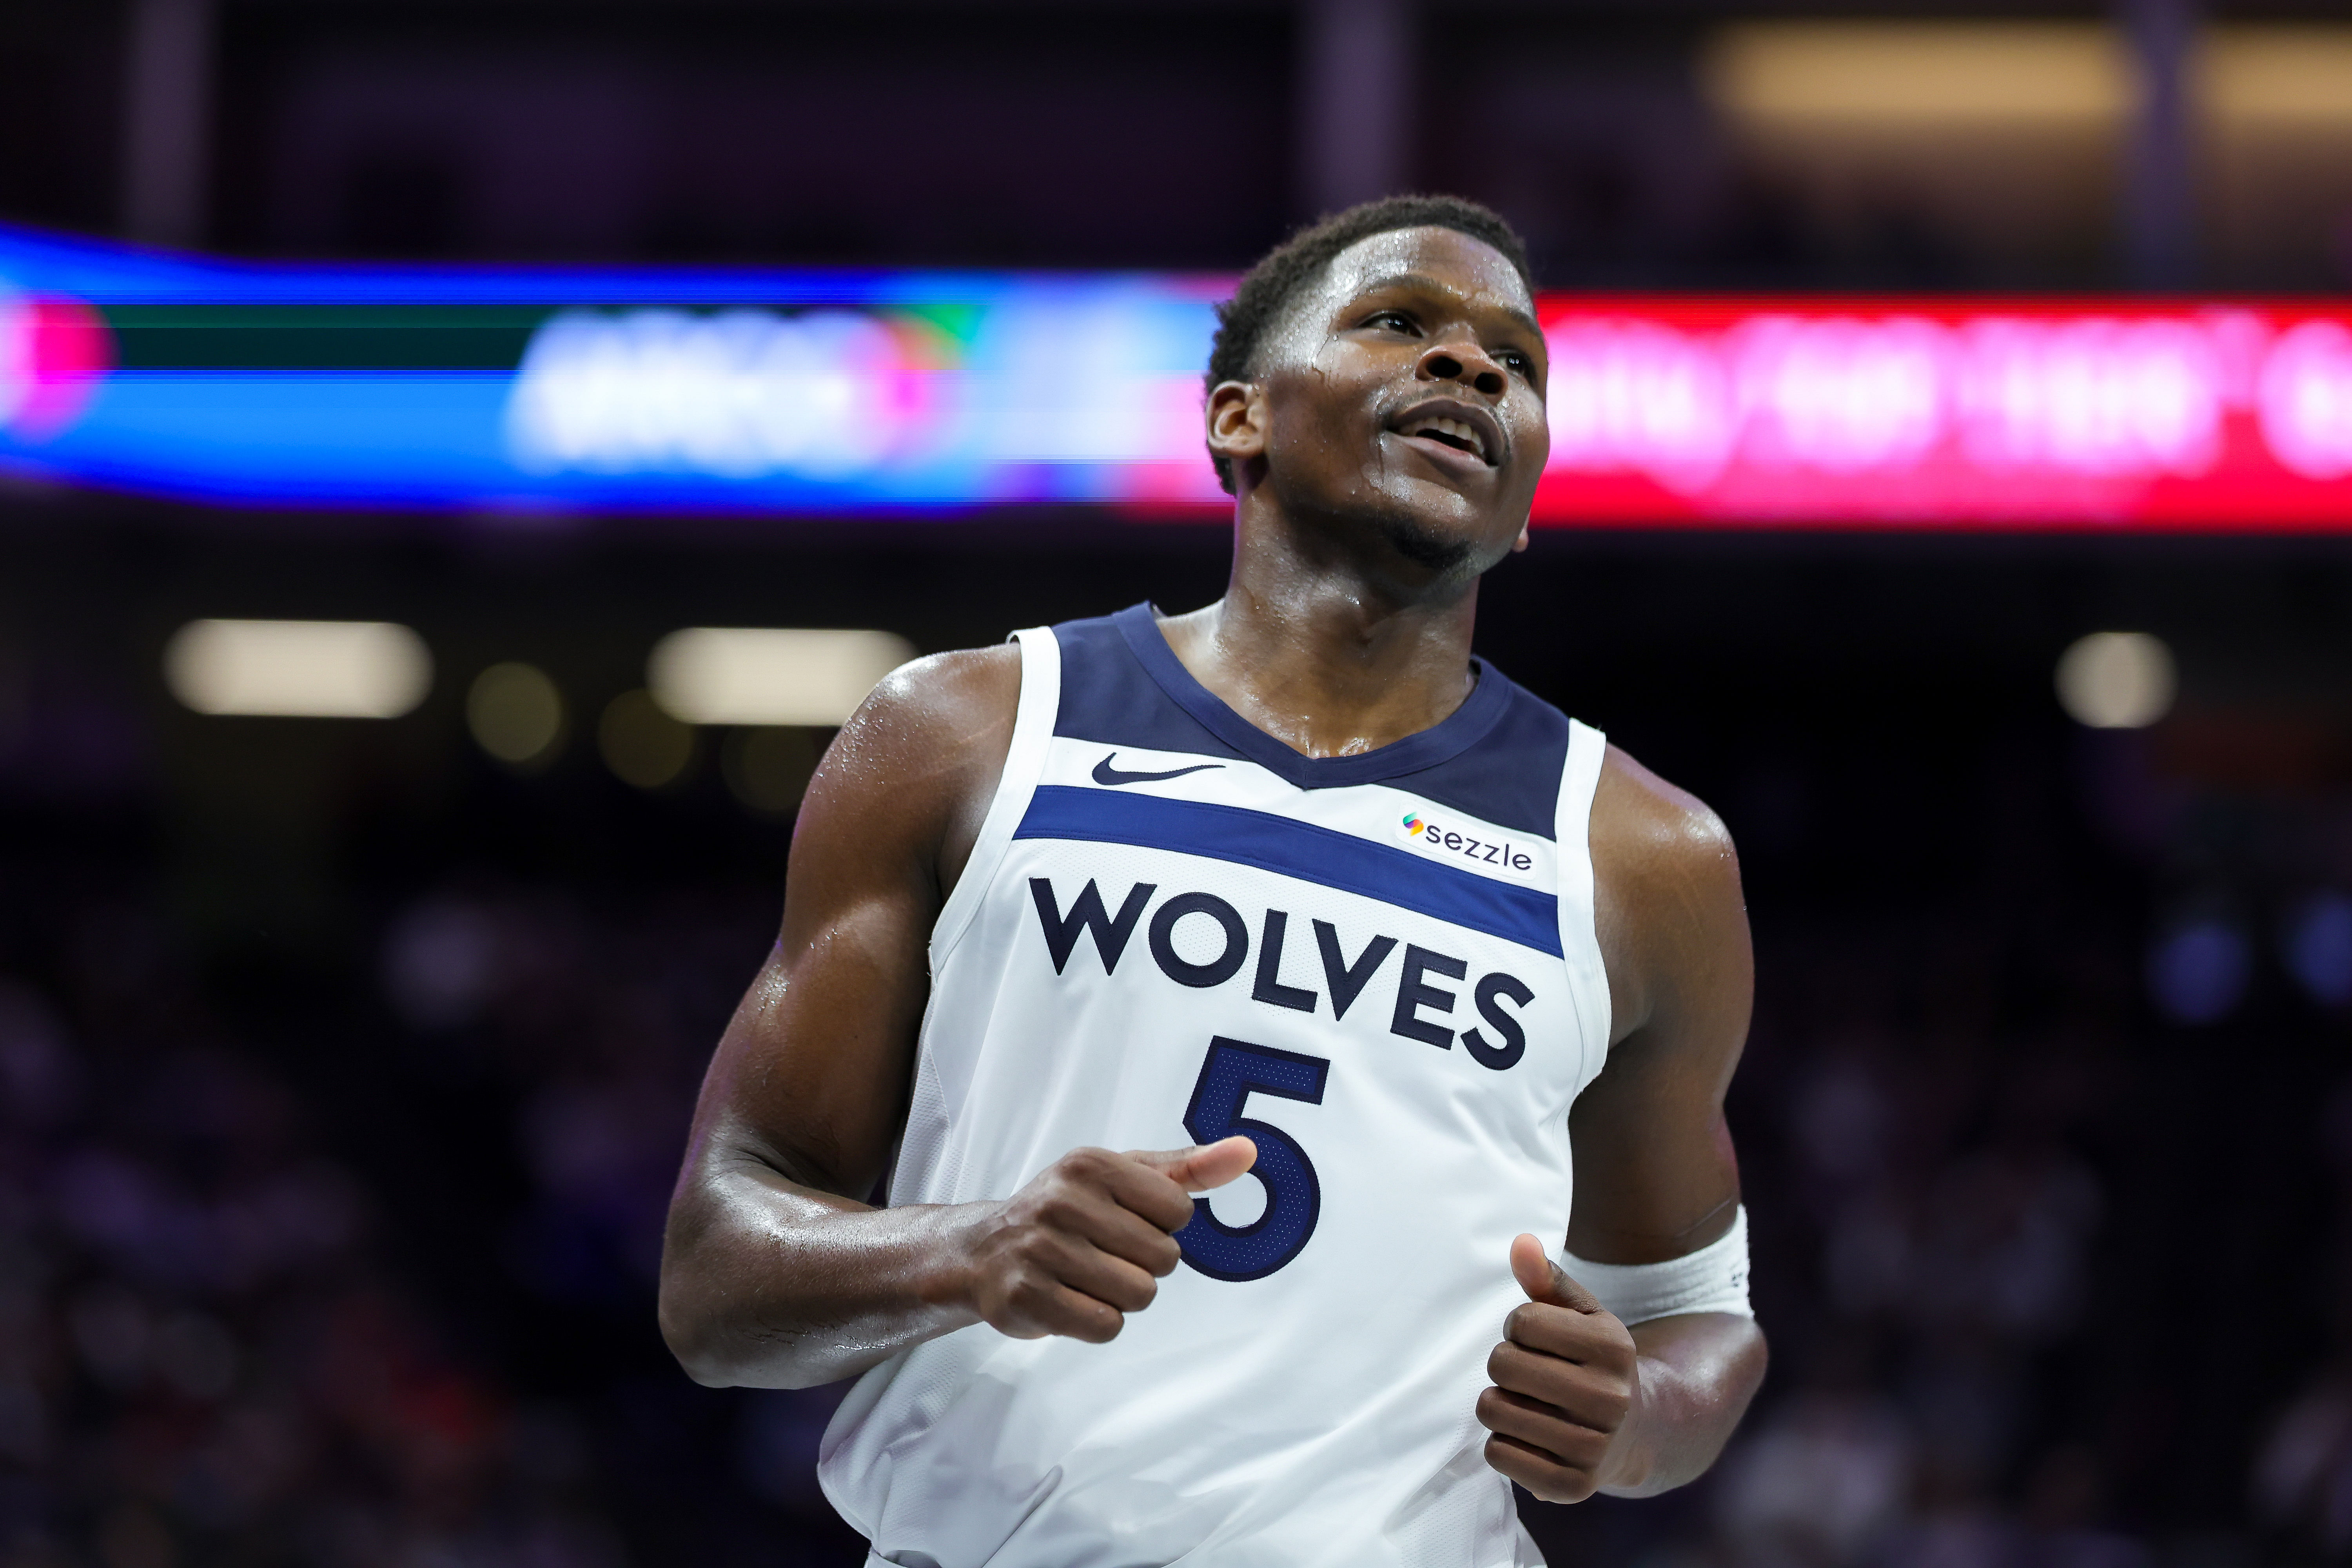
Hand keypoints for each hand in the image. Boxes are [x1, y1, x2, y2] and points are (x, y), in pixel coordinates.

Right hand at [957, 1138, 1254, 1342]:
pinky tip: (1071, 1300)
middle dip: (1143, 1264)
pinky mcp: (1027, 1298)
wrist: (983, 1251)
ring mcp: (1040, 1251)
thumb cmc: (1068, 1211)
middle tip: (1103, 1254)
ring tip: (1087, 1277)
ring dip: (1121, 1295)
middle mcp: (1061, 1202)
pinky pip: (1105, 1326)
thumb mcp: (1124, 1177)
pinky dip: (1098, 1322)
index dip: (1162, 1226)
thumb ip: (1189, 1169)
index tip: (1125, 1221)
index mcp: (1090, 1166)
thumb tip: (1248, 1152)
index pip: (1178, 1211)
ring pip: (1138, 1295)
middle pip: (1163, 1259)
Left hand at [1477, 1233, 1639, 1502]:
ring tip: (1527, 1403)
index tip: (1536, 1339)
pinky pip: (1498, 1454)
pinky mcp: (1571, 1486)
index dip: (1517, 1327)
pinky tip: (1529, 1436)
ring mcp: (1593, 1447)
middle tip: (1527, 1374)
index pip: (1521, 1321)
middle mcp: (1610, 1398)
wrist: (1634, 1432)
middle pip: (1501, 1365)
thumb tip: (1520, 1243)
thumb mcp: (1581, 1316)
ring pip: (1493, 1410)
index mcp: (1614, 1347)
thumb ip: (1547, 1278)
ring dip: (1499, 1403)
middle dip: (1504, 1363)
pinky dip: (1502, 1443)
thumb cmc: (1592, 1363)